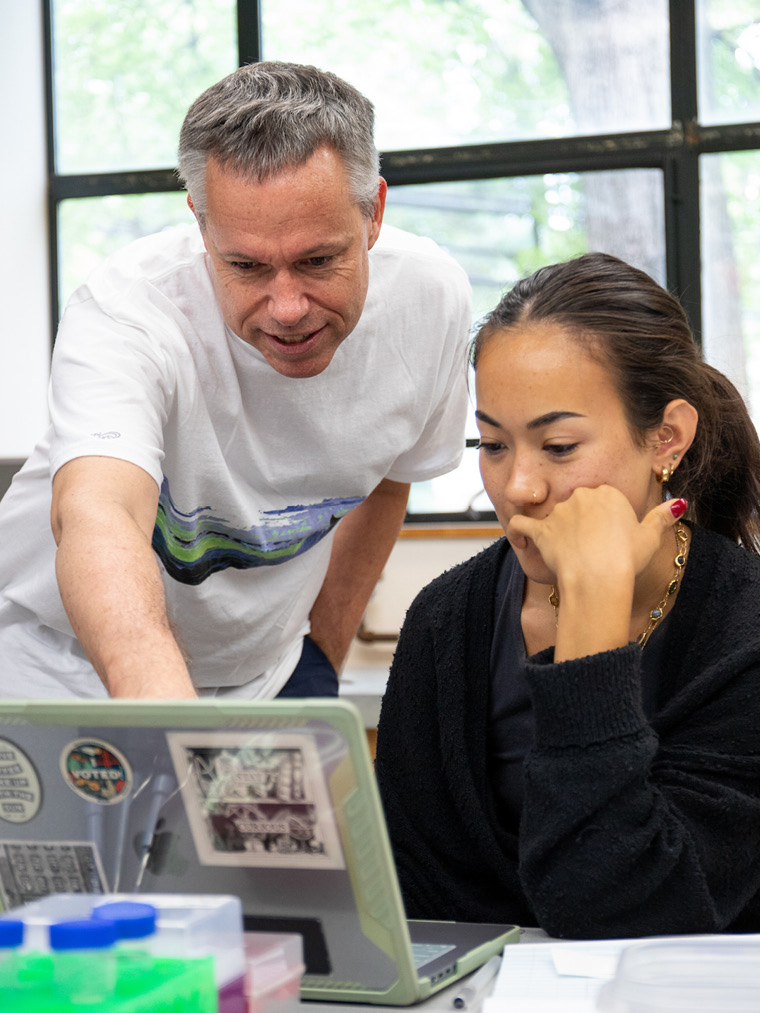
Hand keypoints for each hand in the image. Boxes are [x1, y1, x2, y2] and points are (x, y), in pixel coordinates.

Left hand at [509, 485, 684, 587]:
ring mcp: (559, 513)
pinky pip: (521, 524)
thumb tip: (679, 504)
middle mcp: (580, 496)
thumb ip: (662, 517)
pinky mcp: (541, 530)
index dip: (605, 518)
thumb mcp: (651, 537)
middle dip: (580, 523)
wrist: (599, 578)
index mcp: (607, 492)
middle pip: (577, 505)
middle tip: (588, 546)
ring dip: (554, 529)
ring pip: (552, 514)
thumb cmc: (626, 560)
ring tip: (562, 551)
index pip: (602, 498)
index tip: (608, 536)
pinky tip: (520, 539)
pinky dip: (517, 531)